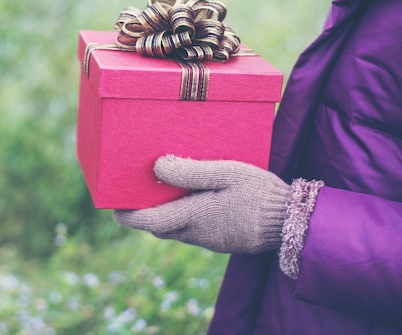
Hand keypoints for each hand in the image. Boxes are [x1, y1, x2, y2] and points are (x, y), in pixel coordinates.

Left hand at [114, 155, 290, 253]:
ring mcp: (211, 240)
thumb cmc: (259, 193)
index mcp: (194, 217)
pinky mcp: (223, 240)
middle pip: (160, 228)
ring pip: (176, 230)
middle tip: (137, 195)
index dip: (128, 216)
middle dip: (144, 215)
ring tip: (163, 193)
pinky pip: (194, 230)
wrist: (294, 221)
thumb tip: (158, 167)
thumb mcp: (225, 173)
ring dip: (165, 215)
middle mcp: (197, 233)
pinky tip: (193, 199)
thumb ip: (190, 171)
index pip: (149, 222)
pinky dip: (184, 217)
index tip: (114, 207)